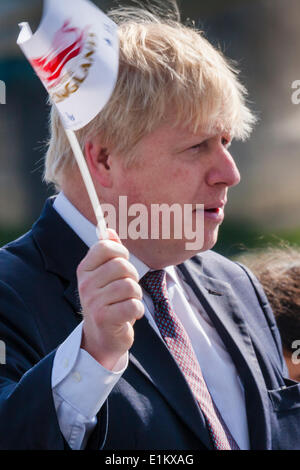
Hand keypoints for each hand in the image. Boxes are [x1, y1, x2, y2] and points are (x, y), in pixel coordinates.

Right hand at [77, 229, 143, 369]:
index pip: (105, 247)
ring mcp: (93, 302)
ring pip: (130, 286)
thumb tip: (108, 229)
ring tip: (127, 302)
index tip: (123, 263)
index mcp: (85, 270)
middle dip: (132, 277)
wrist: (101, 337)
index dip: (121, 252)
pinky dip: (137, 310)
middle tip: (127, 289)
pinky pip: (133, 305)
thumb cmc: (107, 302)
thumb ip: (108, 253)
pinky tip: (129, 315)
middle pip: (121, 265)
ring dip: (135, 295)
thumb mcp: (104, 276)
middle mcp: (86, 284)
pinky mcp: (105, 319)